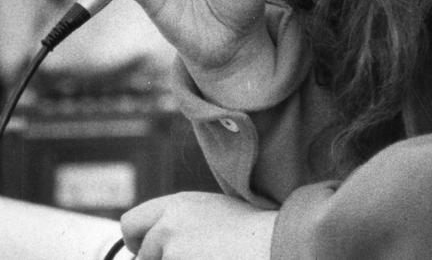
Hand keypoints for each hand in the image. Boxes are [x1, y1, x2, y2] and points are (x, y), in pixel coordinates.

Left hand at [121, 192, 277, 259]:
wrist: (272, 244)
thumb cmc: (253, 233)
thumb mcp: (213, 214)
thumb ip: (182, 223)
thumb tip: (164, 244)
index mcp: (178, 204)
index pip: (131, 222)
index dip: (139, 240)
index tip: (150, 251)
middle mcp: (168, 223)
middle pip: (137, 249)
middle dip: (149, 257)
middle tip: (174, 258)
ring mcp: (171, 250)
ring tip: (210, 257)